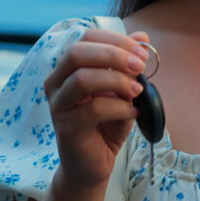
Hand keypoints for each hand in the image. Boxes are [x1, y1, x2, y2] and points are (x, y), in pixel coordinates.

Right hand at [43, 28, 149, 189]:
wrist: (95, 163)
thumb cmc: (107, 123)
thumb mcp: (123, 89)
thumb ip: (128, 64)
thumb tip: (142, 37)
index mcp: (69, 68)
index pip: (86, 38)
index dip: (116, 41)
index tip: (142, 53)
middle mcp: (57, 83)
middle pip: (77, 53)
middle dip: (114, 55)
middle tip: (140, 67)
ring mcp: (58, 105)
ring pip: (81, 79)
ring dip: (116, 81)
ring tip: (137, 92)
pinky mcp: (65, 127)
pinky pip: (92, 110)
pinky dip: (119, 108)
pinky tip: (132, 114)